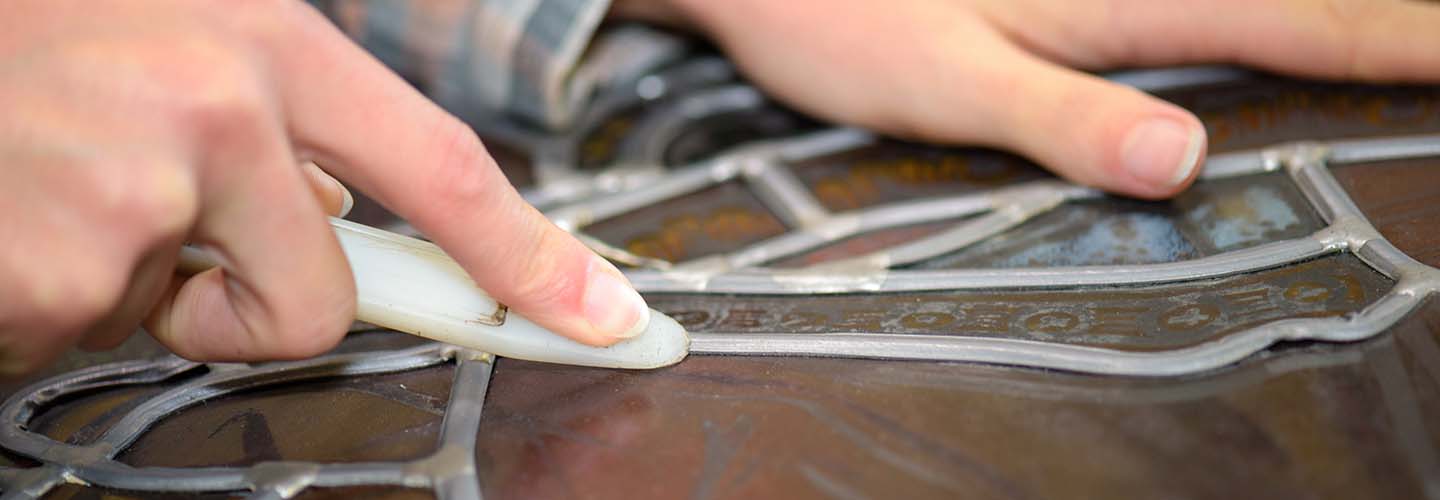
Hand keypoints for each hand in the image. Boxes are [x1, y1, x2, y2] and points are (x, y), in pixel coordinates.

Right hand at [0, 0, 646, 375]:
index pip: (446, 170)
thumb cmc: (36, 31)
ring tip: (51, 184)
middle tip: (150, 225)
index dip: (535, 260)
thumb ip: (277, 119)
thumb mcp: (177, 34)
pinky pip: (89, 331)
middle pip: (321, 298)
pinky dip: (44, 297)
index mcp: (269, 38)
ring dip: (129, 286)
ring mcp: (140, 185)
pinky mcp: (61, 264)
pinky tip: (10, 209)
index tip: (608, 321)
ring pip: (198, 322)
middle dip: (247, 300)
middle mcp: (222, 103)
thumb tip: (332, 211)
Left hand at [625, 0, 1439, 198]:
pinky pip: (1174, 1)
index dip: (1397, 45)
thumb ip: (1066, 121)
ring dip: (1316, 11)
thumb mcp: (951, 87)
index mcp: (1114, 1)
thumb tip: (1184, 162)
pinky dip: (1239, 15)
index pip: (1293, 24)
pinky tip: (1252, 28)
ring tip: (1392, 35)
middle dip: (1385, 21)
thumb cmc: (840, 19)